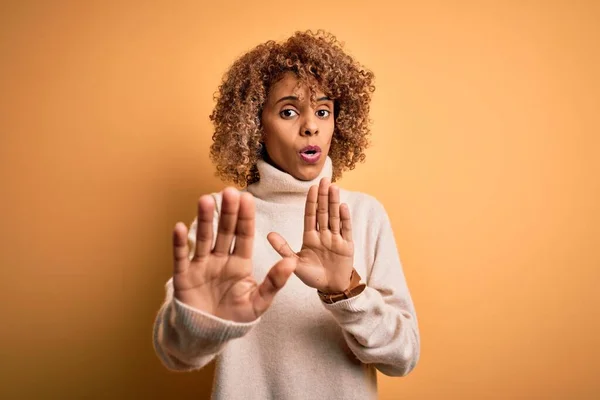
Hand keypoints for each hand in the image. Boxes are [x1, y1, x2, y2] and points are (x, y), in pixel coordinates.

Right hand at [172, 188, 295, 322]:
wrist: (210, 334)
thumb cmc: (236, 317)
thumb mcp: (259, 301)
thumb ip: (275, 282)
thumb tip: (292, 263)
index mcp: (240, 262)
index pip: (244, 235)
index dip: (245, 217)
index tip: (247, 198)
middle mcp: (220, 258)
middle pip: (225, 231)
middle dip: (227, 212)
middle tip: (229, 191)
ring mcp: (201, 265)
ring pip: (204, 238)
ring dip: (205, 220)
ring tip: (206, 200)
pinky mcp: (184, 276)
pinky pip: (181, 257)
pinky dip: (180, 243)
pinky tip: (180, 227)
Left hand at [267, 178, 353, 292]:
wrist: (331, 288)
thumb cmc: (312, 276)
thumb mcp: (295, 263)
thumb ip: (283, 248)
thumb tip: (268, 234)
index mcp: (310, 237)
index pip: (310, 216)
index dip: (311, 202)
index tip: (311, 187)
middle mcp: (323, 235)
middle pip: (323, 212)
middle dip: (323, 196)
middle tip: (324, 179)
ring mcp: (336, 239)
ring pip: (334, 217)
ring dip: (334, 203)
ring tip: (334, 188)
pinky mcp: (347, 246)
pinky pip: (346, 230)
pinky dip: (345, 219)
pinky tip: (343, 206)